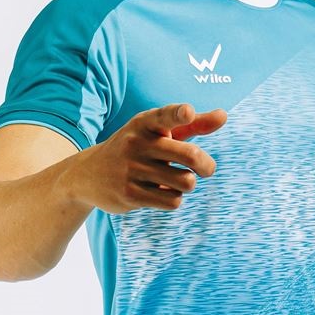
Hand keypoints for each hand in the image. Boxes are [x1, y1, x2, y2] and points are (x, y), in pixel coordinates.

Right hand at [69, 103, 226, 213]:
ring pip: (185, 182)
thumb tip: (224, 115)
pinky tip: (160, 192)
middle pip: (190, 156)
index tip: (187, 112)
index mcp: (145, 122)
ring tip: (175, 180)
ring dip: (187, 184)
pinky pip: (172, 201)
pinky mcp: (130, 194)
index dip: (179, 114)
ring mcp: (131, 169)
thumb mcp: (160, 132)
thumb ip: (193, 124)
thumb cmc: (137, 148)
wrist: (89, 174)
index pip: (164, 115)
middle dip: (207, 166)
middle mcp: (137, 143)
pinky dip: (173, 198)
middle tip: (207, 169)